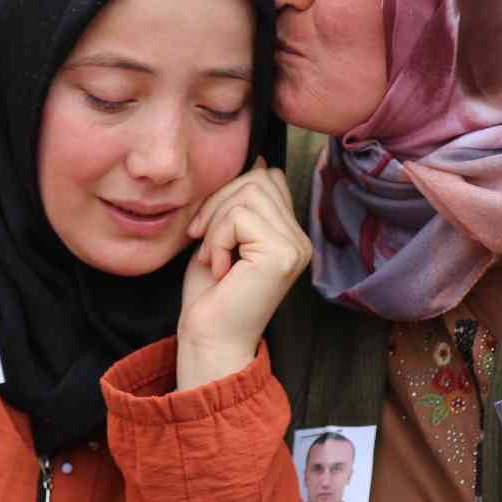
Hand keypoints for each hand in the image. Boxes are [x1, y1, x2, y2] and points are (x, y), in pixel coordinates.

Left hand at [175, 159, 311, 389]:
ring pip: (248, 191)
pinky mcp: (281, 254)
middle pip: (258, 177)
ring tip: (212, 255)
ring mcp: (295, 246)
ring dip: (216, 221)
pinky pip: (239, 216)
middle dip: (218, 201)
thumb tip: (256, 159)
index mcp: (289, 233)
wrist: (209, 342)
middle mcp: (300, 239)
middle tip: (201, 239)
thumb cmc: (210, 296)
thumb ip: (240, 203)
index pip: (267, 177)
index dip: (229, 192)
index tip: (206, 228)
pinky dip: (217, 238)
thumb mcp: (223, 236)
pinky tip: (219, 268)